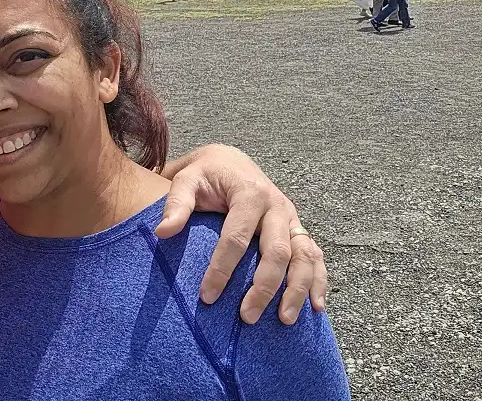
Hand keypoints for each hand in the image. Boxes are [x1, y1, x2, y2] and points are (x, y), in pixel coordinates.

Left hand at [156, 144, 327, 324]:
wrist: (229, 161)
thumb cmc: (206, 174)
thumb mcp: (187, 180)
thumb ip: (176, 204)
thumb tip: (163, 232)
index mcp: (249, 193)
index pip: (237, 237)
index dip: (222, 268)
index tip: (207, 297)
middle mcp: (276, 205)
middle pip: (276, 250)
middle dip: (264, 286)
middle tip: (247, 317)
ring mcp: (290, 218)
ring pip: (304, 254)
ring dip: (297, 289)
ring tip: (285, 320)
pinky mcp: (297, 228)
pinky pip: (315, 255)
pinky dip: (318, 280)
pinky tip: (316, 306)